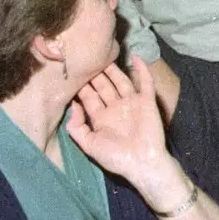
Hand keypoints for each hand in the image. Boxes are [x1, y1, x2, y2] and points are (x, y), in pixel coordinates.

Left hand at [67, 56, 185, 208]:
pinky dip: (141, 70)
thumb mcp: (89, 145)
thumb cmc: (116, 158)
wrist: (143, 164)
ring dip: (114, 70)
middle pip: (104, 85)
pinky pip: (145, 83)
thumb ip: (76, 127)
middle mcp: (115, 107)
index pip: (88, 97)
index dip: (80, 85)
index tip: (71, 72)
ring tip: (105, 55)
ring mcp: (132, 103)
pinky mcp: (147, 102)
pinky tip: (136, 57)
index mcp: (101, 117)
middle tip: (86, 57)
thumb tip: (72, 106)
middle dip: (95, 74)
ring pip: (121, 81)